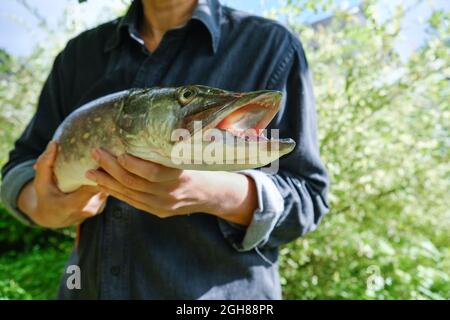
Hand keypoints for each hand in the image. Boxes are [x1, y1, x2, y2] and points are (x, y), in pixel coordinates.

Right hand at [17, 141, 107, 228]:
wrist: (53, 219)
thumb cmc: (46, 198)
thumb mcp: (41, 183)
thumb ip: (45, 164)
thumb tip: (54, 143)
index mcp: (72, 205)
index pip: (91, 187)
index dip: (99, 172)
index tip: (102, 155)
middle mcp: (88, 208)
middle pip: (104, 185)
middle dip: (109, 168)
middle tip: (112, 149)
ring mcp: (98, 208)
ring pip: (110, 187)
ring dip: (111, 172)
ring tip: (114, 154)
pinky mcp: (103, 206)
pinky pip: (110, 189)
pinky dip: (109, 178)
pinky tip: (112, 165)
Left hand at [86, 149, 256, 224]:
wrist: (210, 194)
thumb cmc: (198, 166)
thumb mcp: (191, 153)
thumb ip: (174, 143)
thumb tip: (155, 118)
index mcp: (180, 176)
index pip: (152, 173)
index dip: (132, 164)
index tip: (119, 151)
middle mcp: (170, 194)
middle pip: (134, 183)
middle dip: (111, 168)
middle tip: (96, 152)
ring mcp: (163, 206)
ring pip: (129, 195)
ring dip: (107, 182)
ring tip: (90, 172)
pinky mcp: (157, 212)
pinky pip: (133, 203)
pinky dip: (116, 193)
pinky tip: (103, 184)